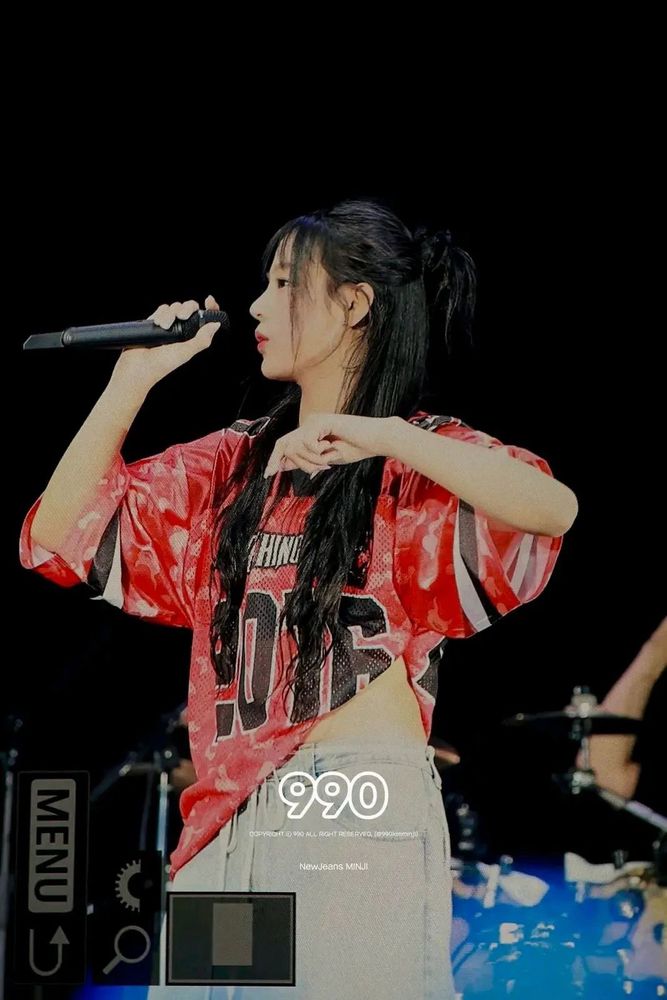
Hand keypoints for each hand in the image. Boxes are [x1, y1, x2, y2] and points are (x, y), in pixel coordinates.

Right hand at [112, 294, 222, 390]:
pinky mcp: (155, 322)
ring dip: (170, 314)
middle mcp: (182, 330)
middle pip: (190, 308)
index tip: (208, 300)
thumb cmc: (162, 364)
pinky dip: (161, 313)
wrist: (137, 366)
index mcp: (193, 337)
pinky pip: (162, 308)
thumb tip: (216, 324)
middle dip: (187, 308)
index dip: (210, 308)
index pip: (205, 319)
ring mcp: (169, 325)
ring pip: (175, 307)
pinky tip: (157, 324)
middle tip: (181, 317)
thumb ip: (201, 339)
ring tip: (164, 327)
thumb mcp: (185, 352)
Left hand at [263, 413, 394, 478]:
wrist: (375, 441)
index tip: (267, 475)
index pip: (284, 444)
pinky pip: (307, 442)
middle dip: (297, 462)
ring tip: (329, 460)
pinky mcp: (321, 420)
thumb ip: (306, 460)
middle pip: (285, 445)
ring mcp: (313, 420)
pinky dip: (318, 452)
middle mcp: (308, 423)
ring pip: (295, 446)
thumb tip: (282, 465)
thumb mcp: (325, 459)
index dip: (274, 459)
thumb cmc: (355, 449)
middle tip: (319, 468)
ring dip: (312, 460)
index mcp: (309, 431)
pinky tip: (332, 449)